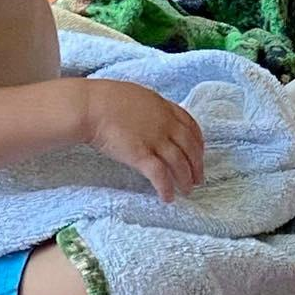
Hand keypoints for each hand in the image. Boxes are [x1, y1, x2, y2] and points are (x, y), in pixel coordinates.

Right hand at [83, 79, 204, 202]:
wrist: (93, 106)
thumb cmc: (108, 99)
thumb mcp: (139, 97)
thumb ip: (152, 109)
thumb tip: (154, 117)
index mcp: (165, 107)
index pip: (190, 125)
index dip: (198, 142)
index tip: (200, 153)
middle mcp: (165, 123)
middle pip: (189, 146)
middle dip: (197, 164)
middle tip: (199, 179)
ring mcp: (155, 139)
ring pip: (179, 162)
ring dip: (185, 179)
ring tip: (187, 191)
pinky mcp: (141, 155)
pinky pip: (160, 175)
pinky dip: (166, 187)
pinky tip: (167, 198)